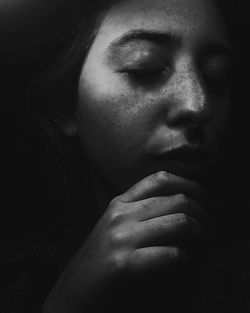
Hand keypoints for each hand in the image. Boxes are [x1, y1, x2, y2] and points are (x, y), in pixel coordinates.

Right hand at [42, 171, 207, 312]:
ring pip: (179, 222)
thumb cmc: (102, 255)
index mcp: (119, 202)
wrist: (76, 287)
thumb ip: (141, 208)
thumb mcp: (117, 223)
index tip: (203, 197)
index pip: (160, 178)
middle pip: (176, 199)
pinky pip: (171, 254)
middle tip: (209, 223)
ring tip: (204, 240)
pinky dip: (186, 257)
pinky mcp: (124, 264)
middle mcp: (121, 214)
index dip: (189, 184)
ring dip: (201, 232)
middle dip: (202, 211)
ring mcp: (122, 238)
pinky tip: (185, 260)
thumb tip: (179, 201)